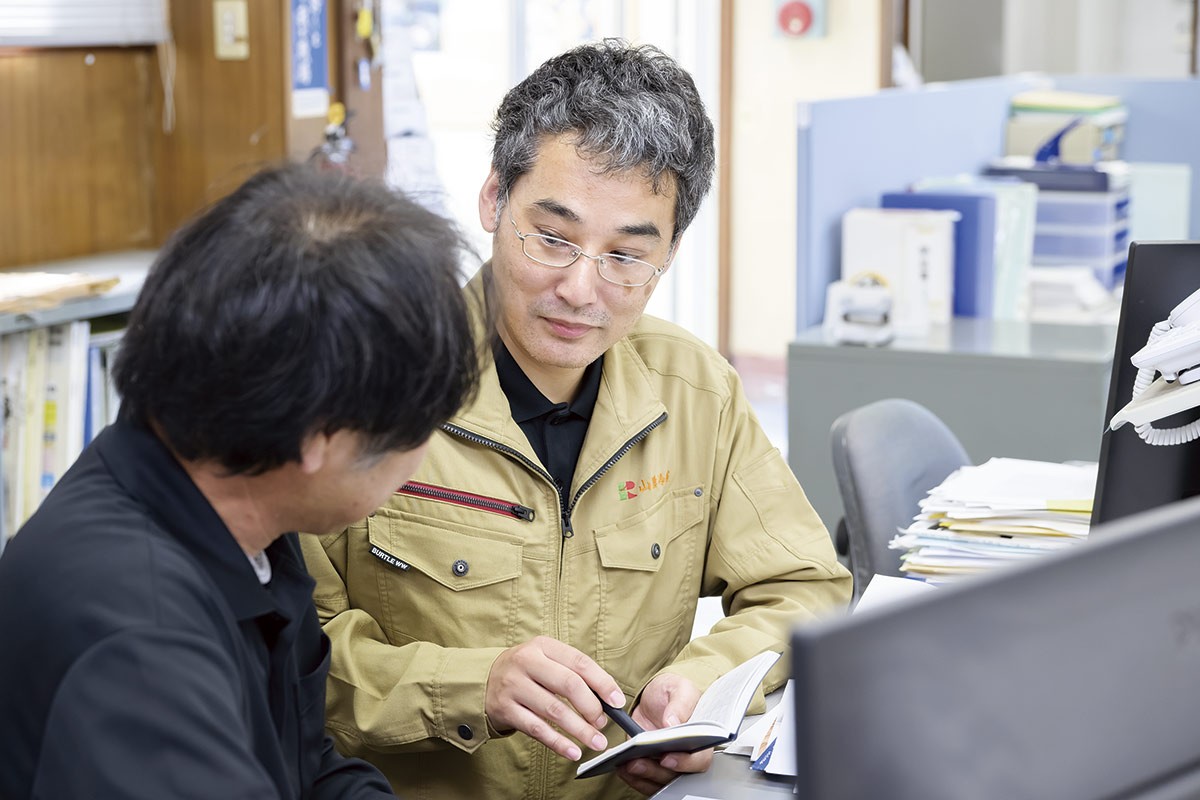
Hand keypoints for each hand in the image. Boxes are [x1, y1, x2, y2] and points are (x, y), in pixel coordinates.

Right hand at [485, 636, 624, 761]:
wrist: (483, 681)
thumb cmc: (526, 672)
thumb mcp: (546, 660)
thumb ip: (573, 674)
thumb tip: (606, 700)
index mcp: (543, 646)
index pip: (579, 662)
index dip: (602, 683)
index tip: (617, 702)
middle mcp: (526, 662)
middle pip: (568, 685)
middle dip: (591, 707)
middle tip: (603, 723)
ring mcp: (514, 686)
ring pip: (554, 710)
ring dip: (579, 729)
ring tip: (597, 742)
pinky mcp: (505, 710)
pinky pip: (537, 729)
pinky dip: (558, 743)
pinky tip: (573, 751)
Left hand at [616, 673, 712, 795]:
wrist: (652, 698)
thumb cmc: (671, 692)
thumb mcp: (679, 688)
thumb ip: (680, 703)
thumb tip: (673, 723)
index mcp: (701, 739)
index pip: (700, 759)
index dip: (686, 763)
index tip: (667, 758)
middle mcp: (687, 756)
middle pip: (678, 776)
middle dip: (657, 772)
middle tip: (637, 762)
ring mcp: (669, 765)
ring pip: (660, 782)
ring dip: (642, 776)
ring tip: (626, 764)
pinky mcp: (652, 767)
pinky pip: (646, 782)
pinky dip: (633, 778)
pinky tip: (621, 767)